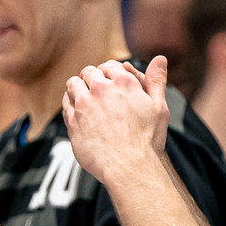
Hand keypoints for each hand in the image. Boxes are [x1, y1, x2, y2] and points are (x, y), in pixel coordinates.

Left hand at [62, 56, 170, 184]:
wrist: (130, 166)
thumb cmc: (147, 140)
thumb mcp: (159, 106)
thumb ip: (156, 80)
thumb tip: (160, 59)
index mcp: (123, 83)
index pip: (108, 66)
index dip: (107, 71)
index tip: (107, 79)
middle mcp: (101, 90)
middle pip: (88, 72)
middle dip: (91, 78)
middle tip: (94, 87)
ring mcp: (84, 105)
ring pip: (73, 84)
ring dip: (77, 87)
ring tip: (83, 95)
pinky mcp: (73, 120)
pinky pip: (66, 104)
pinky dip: (69, 103)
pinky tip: (76, 110)